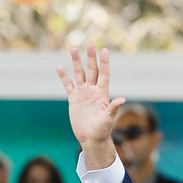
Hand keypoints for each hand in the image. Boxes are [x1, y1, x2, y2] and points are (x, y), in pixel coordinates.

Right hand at [57, 43, 124, 168]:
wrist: (92, 138)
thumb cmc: (103, 130)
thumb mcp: (109, 118)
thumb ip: (113, 108)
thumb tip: (122, 99)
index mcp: (103, 93)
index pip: (104, 74)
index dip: (104, 62)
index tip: (104, 50)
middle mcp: (93, 91)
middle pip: (91, 70)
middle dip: (90, 57)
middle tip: (90, 43)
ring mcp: (83, 94)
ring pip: (79, 74)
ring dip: (76, 62)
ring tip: (73, 48)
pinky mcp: (74, 100)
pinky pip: (68, 85)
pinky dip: (64, 76)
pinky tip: (60, 66)